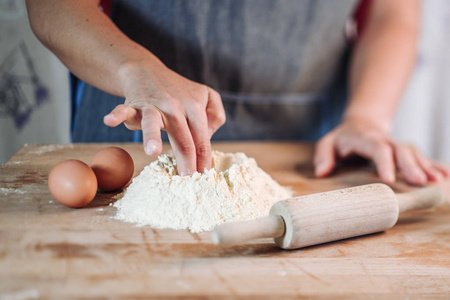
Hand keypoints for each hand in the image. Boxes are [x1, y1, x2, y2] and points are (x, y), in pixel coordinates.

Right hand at [103, 60, 225, 175]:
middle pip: (182, 138)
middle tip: (187, 181)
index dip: (203, 160)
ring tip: (153, 151)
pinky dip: (117, 115)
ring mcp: (153, 105)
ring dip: (152, 136)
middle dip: (186, 162)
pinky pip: (124, 109)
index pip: (201, 139)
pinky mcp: (134, 104)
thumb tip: (209, 136)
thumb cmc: (178, 90)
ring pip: (153, 122)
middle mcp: (175, 106)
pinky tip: (109, 121)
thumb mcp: (206, 95)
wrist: (146, 71)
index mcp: (194, 106)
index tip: (204, 178)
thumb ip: (216, 114)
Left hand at [314, 118, 449, 184]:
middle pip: (400, 150)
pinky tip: (446, 174)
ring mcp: (396, 145)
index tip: (388, 179)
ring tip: (437, 181)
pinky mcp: (404, 151)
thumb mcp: (327, 142)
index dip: (384, 162)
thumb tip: (321, 173)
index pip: (376, 148)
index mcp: (365, 138)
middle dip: (411, 165)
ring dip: (426, 166)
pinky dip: (434, 164)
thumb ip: (323, 155)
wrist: (361, 123)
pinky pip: (421, 156)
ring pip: (413, 153)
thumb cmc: (342, 138)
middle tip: (420, 182)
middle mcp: (384, 140)